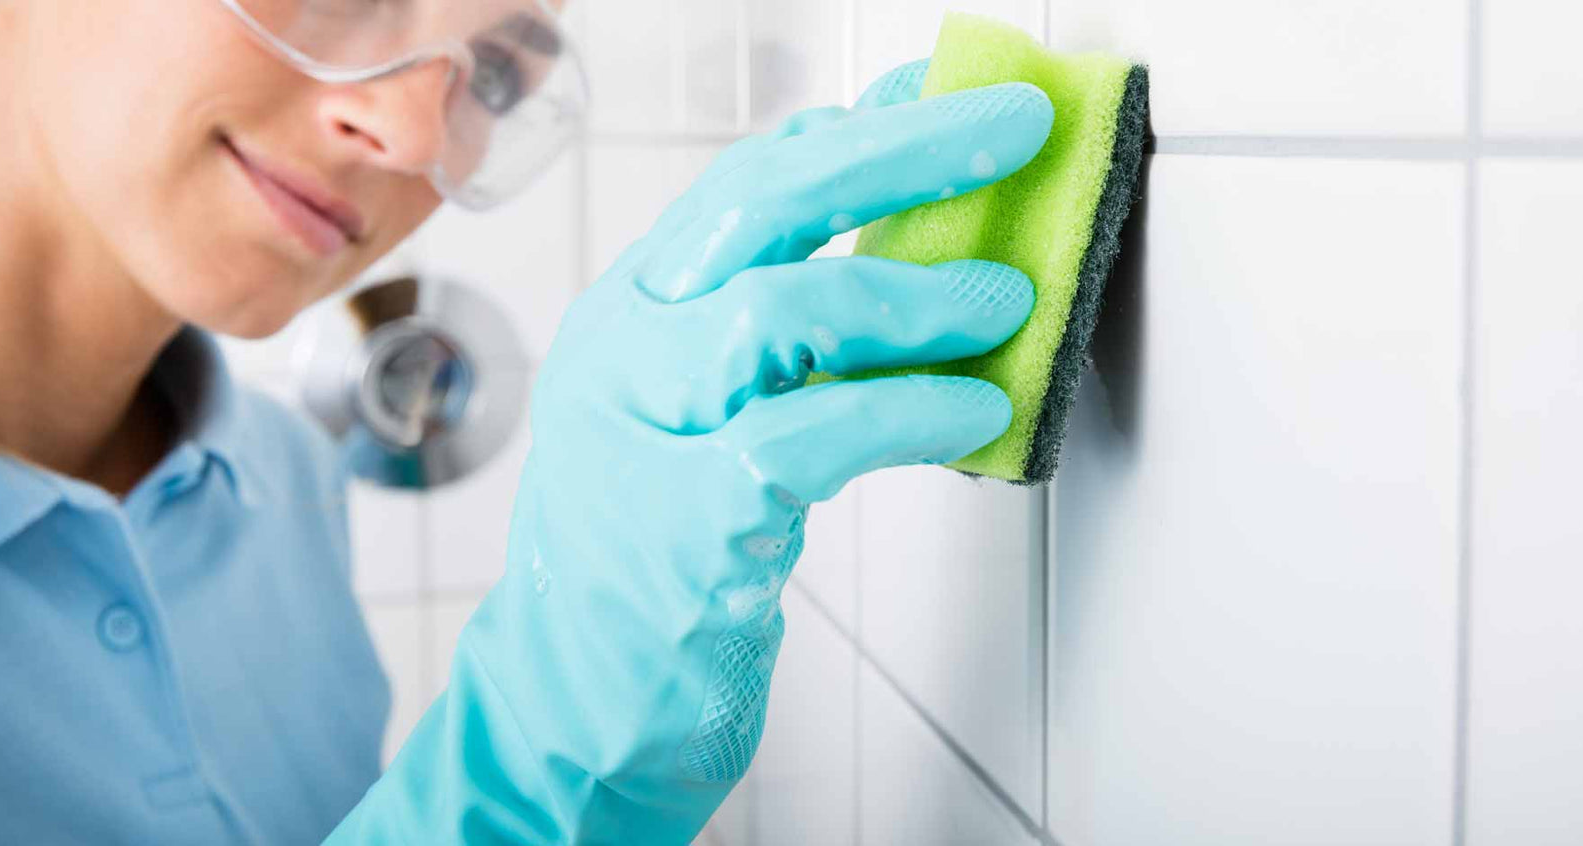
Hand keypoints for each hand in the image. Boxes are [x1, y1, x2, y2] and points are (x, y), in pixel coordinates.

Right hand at [327, 61, 1054, 844]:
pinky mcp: (680, 525)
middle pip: (760, 203)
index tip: (954, 94)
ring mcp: (640, 433)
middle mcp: (624, 351)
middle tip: (1012, 125)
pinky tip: (973, 415)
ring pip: (777, 311)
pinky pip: (809, 436)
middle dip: (902, 150)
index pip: (747, 180)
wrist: (570, 704)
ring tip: (1006, 304)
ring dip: (916, 296)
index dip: (865, 126)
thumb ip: (785, 337)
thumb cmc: (658, 555)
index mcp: (635, 312)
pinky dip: (908, 412)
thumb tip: (918, 251)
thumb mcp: (703, 416)